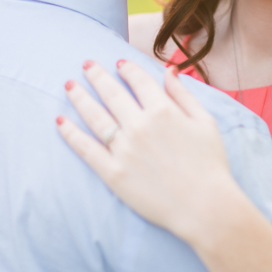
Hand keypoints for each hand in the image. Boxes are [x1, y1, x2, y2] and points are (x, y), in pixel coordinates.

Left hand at [57, 60, 238, 243]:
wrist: (205, 207)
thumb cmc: (210, 165)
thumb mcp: (205, 122)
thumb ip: (183, 94)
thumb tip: (169, 70)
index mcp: (163, 111)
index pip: (138, 81)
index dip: (127, 69)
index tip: (119, 64)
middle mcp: (139, 126)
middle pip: (111, 93)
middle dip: (96, 75)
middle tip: (85, 64)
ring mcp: (123, 149)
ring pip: (94, 116)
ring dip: (79, 97)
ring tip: (69, 86)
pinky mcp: (113, 173)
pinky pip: (86, 148)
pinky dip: (70, 133)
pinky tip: (60, 121)